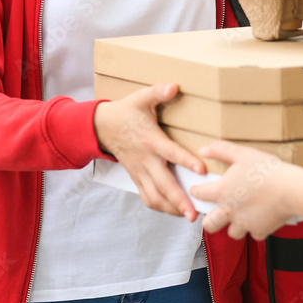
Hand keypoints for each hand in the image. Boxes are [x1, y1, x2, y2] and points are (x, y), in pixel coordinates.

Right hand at [93, 83, 205, 219]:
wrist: (101, 127)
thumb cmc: (126, 112)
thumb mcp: (141, 98)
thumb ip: (158, 92)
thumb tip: (175, 86)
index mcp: (150, 140)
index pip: (170, 152)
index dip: (186, 161)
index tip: (201, 171)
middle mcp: (145, 160)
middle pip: (163, 184)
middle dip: (179, 200)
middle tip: (194, 213)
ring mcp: (140, 172)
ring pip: (155, 197)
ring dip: (171, 208)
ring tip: (188, 216)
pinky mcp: (136, 178)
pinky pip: (147, 198)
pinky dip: (161, 207)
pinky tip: (175, 212)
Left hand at [190, 141, 294, 238]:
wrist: (291, 190)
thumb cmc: (268, 170)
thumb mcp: (242, 153)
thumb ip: (220, 150)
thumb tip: (204, 150)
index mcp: (222, 191)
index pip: (199, 194)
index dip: (196, 192)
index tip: (197, 191)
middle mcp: (229, 211)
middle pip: (209, 224)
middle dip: (209, 220)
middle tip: (215, 214)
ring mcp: (244, 224)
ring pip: (232, 233)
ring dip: (234, 226)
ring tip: (240, 216)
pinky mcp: (259, 231)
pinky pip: (253, 234)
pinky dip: (255, 228)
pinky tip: (261, 218)